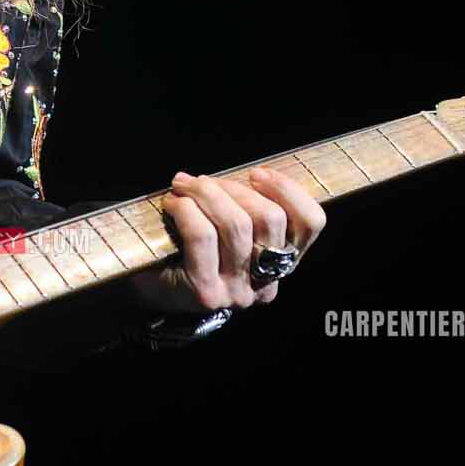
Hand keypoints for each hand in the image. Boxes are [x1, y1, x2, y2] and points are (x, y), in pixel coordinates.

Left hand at [129, 166, 326, 314]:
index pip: (310, 223)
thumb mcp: (231, 226)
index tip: (257, 173)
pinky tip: (172, 204)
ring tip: (184, 186)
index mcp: (283, 261)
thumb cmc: (194, 248)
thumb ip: (247, 204)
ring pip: (236, 224)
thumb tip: (249, 173)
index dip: (289, 190)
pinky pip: (203, 236)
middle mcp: (266, 281)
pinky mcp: (207, 292)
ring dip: (205, 193)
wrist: (154, 292)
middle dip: (233, 187)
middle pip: (269, 218)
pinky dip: (186, 210)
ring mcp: (238, 291)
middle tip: (202, 180)